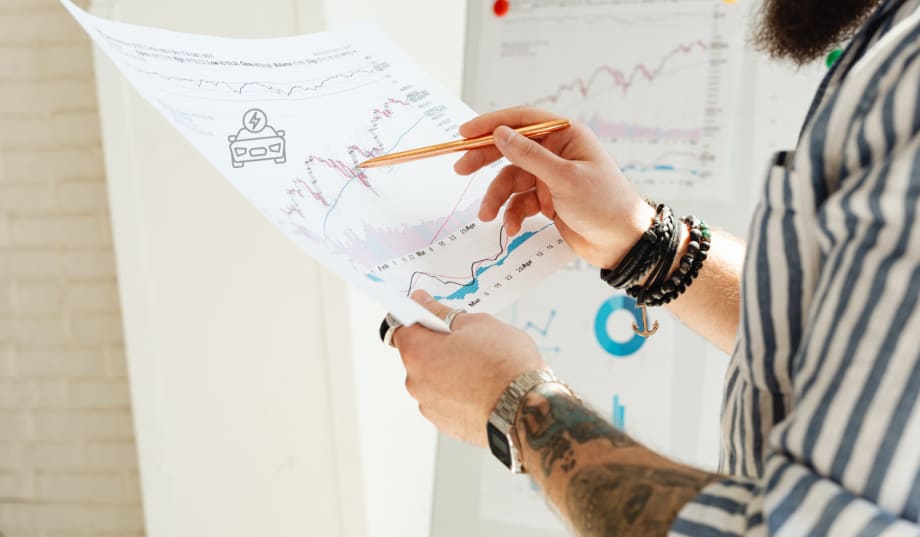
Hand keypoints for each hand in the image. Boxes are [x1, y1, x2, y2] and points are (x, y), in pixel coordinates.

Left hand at [393, 290, 547, 447]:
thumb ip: (443, 313)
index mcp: (417, 354)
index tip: (431, 311)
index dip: (417, 315)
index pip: (402, 326)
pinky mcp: (447, 424)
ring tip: (482, 367)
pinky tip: (484, 386)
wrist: (528, 409)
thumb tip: (424, 303)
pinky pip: (447, 399)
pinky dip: (459, 392)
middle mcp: (416, 383)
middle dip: (438, 344)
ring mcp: (430, 407)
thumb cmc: (505, 365)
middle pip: (418, 354)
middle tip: (469, 339)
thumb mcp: (477, 323)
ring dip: (449, 370)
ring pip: (434, 378)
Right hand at [455, 106, 654, 268]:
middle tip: (460, 170)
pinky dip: (512, 214)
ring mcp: (551, 177)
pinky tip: (512, 228)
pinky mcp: (548, 200)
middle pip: (511, 149)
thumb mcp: (565, 179)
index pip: (522, 120)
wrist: (623, 243)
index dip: (491, 124)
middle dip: (485, 161)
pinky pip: (519, 202)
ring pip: (511, 181)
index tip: (464, 133)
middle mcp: (556, 152)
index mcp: (565, 136)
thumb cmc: (604, 205)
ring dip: (497, 198)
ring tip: (488, 216)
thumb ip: (529, 156)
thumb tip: (500, 134)